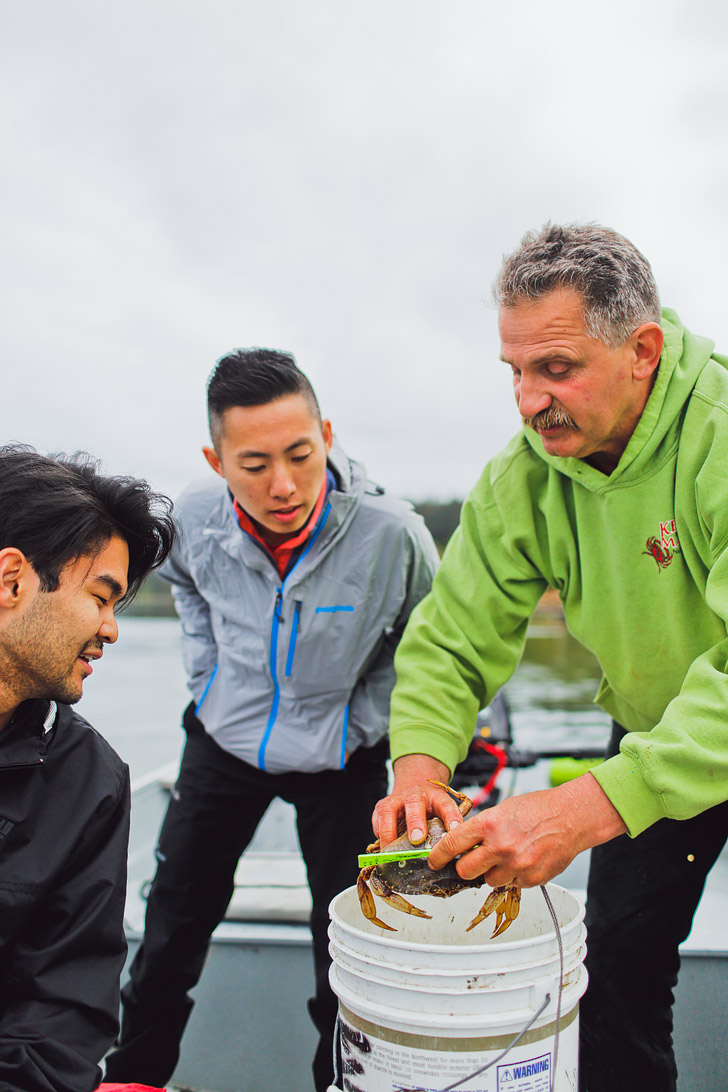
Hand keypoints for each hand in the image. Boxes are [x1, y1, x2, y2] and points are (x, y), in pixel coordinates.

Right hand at [372, 754, 464, 847]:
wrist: (414, 788)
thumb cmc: (429, 806)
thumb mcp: (443, 812)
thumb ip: (447, 828)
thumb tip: (453, 851)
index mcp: (436, 797)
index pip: (446, 805)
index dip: (451, 817)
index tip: (454, 830)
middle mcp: (415, 795)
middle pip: (415, 804)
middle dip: (415, 822)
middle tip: (417, 838)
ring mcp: (396, 800)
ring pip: (389, 810)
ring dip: (389, 831)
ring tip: (391, 850)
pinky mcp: (381, 807)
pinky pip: (377, 819)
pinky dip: (379, 833)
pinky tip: (384, 845)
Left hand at [428, 773, 627, 887]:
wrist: (571, 817)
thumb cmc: (538, 808)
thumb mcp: (502, 810)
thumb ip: (482, 828)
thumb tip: (464, 844)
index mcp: (489, 824)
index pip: (452, 844)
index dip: (439, 855)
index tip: (434, 860)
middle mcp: (500, 847)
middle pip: (465, 871)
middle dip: (465, 867)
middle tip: (472, 861)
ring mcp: (516, 866)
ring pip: (488, 881)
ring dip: (492, 873)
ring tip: (507, 856)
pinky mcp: (530, 879)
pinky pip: (512, 885)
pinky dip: (514, 876)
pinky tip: (523, 860)